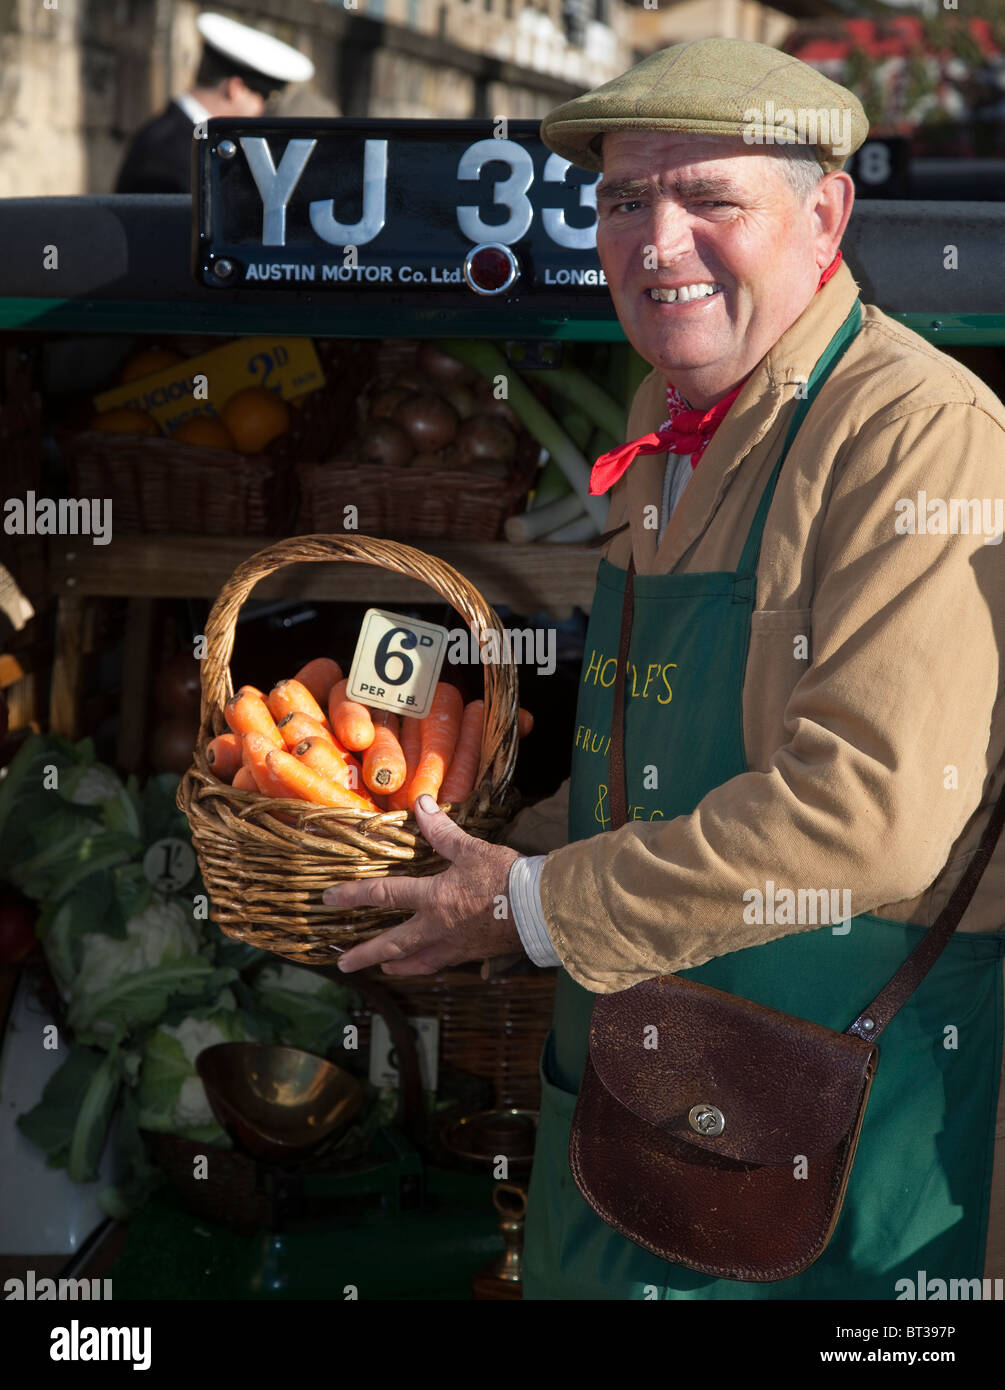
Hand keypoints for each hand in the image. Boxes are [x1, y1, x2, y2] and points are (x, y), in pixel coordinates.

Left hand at [323, 794, 522, 975]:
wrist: (541, 910)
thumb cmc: (507, 878)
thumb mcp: (472, 849)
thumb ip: (442, 831)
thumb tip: (421, 804)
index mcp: (433, 900)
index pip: (384, 896)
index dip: (353, 895)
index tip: (329, 899)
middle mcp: (437, 928)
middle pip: (393, 945)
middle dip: (365, 954)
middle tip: (342, 963)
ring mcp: (454, 946)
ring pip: (417, 961)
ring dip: (395, 965)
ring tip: (382, 969)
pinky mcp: (472, 954)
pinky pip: (442, 963)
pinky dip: (427, 964)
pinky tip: (427, 961)